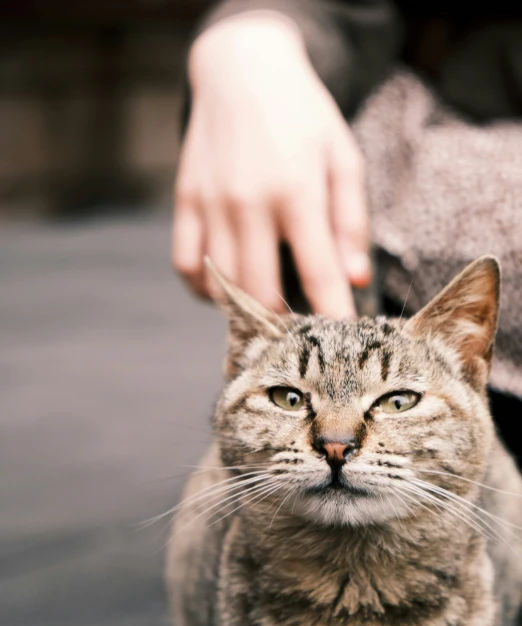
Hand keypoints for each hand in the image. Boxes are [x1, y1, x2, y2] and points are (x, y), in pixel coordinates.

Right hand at [172, 14, 369, 317]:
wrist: (241, 69)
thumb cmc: (302, 116)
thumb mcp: (342, 157)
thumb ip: (350, 221)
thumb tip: (355, 279)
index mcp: (296, 189)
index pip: (318, 271)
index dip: (332, 313)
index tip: (342, 337)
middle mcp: (248, 201)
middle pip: (260, 291)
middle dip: (283, 320)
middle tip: (300, 324)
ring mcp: (211, 202)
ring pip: (221, 285)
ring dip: (245, 307)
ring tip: (267, 306)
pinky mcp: (185, 200)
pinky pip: (186, 265)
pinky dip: (205, 288)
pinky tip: (227, 286)